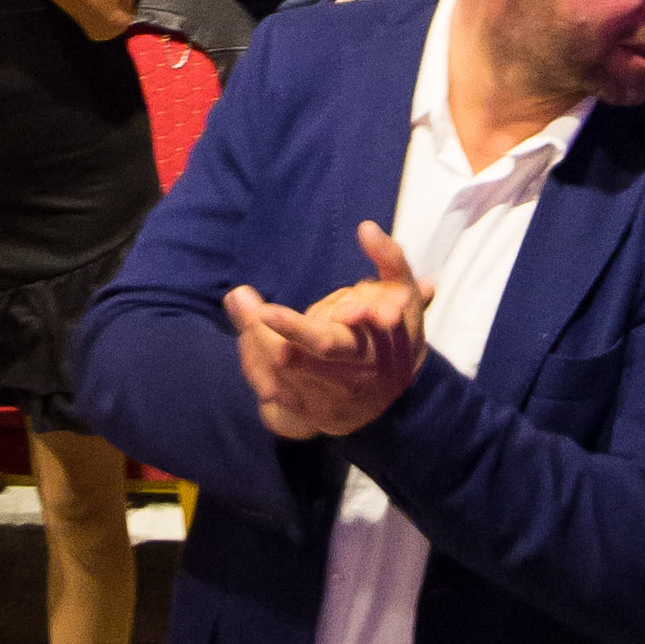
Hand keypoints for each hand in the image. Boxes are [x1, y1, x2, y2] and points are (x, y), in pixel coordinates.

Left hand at [223, 223, 430, 439]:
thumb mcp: (402, 293)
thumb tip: (365, 227)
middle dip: (270, 328)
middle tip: (246, 299)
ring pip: (279, 373)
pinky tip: (247, 337)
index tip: (274, 309)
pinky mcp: (310, 416)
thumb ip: (389, 259)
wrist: (392, 398)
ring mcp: (329, 402)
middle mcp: (350, 380)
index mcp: (371, 349)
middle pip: (297, 357)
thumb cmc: (393, 334)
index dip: (302, 327)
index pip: (330, 341)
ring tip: (242, 303)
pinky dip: (254, 363)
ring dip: (254, 340)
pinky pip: (271, 393)